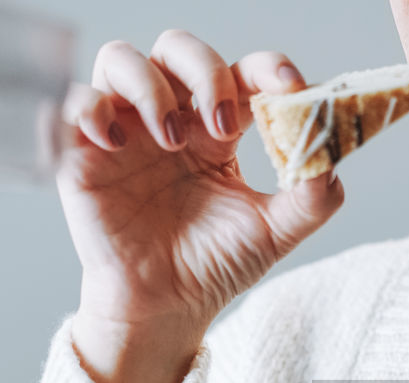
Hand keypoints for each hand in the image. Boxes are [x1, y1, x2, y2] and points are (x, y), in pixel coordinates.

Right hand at [59, 30, 344, 382]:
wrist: (167, 308)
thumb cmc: (216, 265)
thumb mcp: (275, 232)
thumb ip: (312, 197)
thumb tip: (334, 158)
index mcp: (218, 129)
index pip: (242, 73)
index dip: (267, 68)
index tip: (290, 86)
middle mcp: (171, 118)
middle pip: (180, 49)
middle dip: (206, 72)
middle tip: (224, 125)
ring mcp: (125, 131)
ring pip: (122, 59)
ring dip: (151, 87)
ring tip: (172, 140)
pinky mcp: (83, 152)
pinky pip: (74, 102)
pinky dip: (92, 107)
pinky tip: (116, 142)